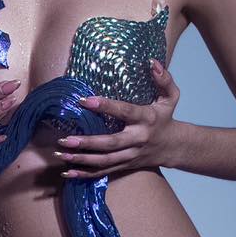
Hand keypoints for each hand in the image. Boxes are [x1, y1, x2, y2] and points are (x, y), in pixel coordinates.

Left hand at [53, 60, 182, 178]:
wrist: (174, 147)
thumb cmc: (166, 118)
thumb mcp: (171, 97)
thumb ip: (164, 79)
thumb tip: (152, 62)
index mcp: (146, 119)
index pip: (124, 111)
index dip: (105, 106)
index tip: (84, 100)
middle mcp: (137, 139)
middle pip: (110, 144)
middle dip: (87, 143)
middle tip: (65, 140)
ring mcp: (130, 155)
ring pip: (104, 161)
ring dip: (82, 159)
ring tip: (61, 154)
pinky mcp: (124, 165)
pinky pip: (103, 172)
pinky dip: (85, 175)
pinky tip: (67, 173)